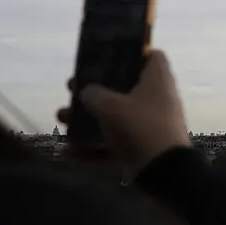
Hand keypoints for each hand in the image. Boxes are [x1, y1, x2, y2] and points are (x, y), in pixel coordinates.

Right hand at [57, 50, 189, 177]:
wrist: (164, 172)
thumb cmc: (140, 127)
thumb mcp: (111, 106)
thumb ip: (93, 94)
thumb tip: (87, 91)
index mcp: (157, 80)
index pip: (153, 56)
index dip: (134, 52)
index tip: (110, 54)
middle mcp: (156, 99)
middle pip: (124, 86)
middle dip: (96, 89)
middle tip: (72, 88)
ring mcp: (149, 124)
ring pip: (115, 116)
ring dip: (88, 119)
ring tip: (62, 119)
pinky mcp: (142, 146)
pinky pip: (114, 142)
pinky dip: (94, 147)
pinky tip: (68, 152)